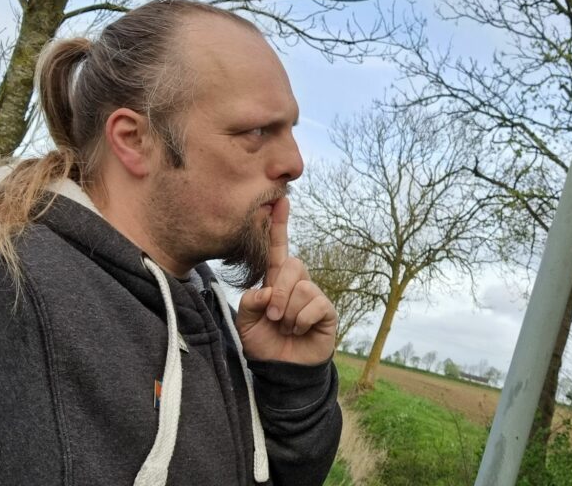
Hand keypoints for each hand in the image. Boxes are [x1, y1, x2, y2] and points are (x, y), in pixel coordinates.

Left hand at [235, 197, 336, 363]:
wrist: (281, 370)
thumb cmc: (264, 344)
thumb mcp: (245, 322)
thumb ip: (250, 302)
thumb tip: (269, 291)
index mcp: (276, 281)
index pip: (278, 249)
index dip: (279, 226)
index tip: (280, 201)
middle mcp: (297, 283)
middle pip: (292, 265)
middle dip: (279, 292)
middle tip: (273, 318)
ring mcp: (313, 295)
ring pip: (302, 287)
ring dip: (289, 313)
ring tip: (287, 328)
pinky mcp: (326, 310)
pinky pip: (315, 304)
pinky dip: (302, 322)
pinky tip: (300, 331)